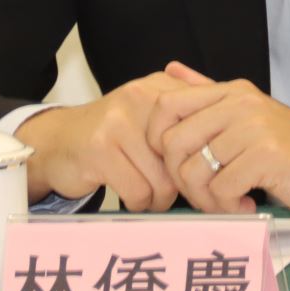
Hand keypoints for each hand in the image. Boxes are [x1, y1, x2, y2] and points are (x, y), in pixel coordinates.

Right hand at [16, 71, 191, 211]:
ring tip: (149, 194)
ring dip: (159, 199)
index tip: (200, 175)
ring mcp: (119, 121)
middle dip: (182, 184)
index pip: (203, 126)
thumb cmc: (114, 135)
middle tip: (175, 193)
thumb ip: (188, 116)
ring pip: (163, 181)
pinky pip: (138, 192)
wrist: (58, 141)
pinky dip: (138, 203)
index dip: (203, 158)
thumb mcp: (151, 114)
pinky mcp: (100, 148)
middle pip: (185, 158)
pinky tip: (131, 196)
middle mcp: (142, 97)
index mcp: (161, 87)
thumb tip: (231, 135)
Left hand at [146, 61, 289, 221]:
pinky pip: (221, 189)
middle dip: (182, 179)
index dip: (156, 139)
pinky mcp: (266, 155)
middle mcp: (240, 103)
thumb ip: (207, 93)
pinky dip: (229, 207)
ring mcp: (253, 127)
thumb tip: (169, 69)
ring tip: (230, 201)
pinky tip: (248, 204)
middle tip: (206, 193)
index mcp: (232, 91)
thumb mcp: (248, 114)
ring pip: (194, 171)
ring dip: (206, 199)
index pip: (166, 104)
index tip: (177, 163)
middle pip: (173, 143)